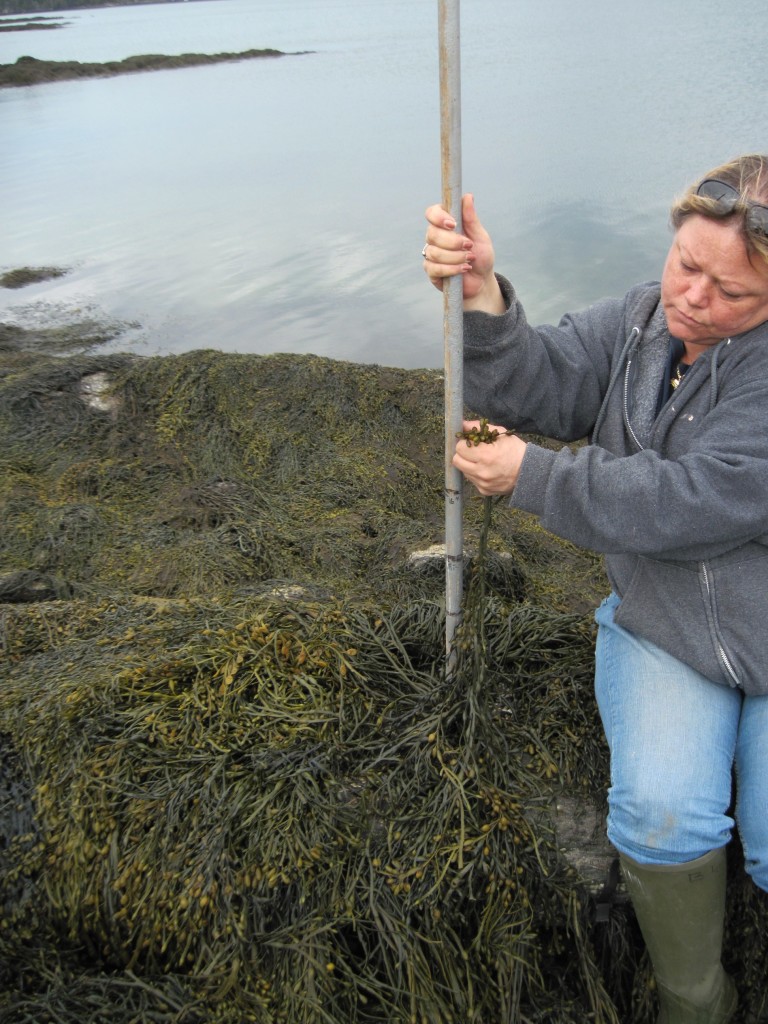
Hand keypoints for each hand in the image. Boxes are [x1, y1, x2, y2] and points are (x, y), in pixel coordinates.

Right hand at [422, 194, 504, 312]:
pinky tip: (463, 269)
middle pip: (432, 233)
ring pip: (434, 252)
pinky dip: (451, 269)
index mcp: (445, 223)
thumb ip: (471, 218)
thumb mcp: (480, 236)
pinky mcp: (431, 271)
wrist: (482, 280)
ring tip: (469, 259)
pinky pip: (434, 268)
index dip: (438, 217)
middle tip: (469, 246)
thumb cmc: (481, 256)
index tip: (453, 224)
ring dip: (455, 257)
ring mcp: (431, 254)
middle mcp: (435, 237)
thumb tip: (467, 196)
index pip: (431, 213)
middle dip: (453, 242)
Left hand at [453, 420, 526, 495]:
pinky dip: (475, 474)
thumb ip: (479, 427)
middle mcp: (482, 471)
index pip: (459, 448)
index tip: (471, 442)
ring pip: (463, 470)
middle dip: (462, 454)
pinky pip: (471, 480)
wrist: (529, 472)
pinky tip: (486, 469)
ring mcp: (482, 483)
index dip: (464, 443)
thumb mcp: (501, 434)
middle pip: (457, 461)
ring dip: (468, 464)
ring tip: (481, 460)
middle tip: (473, 451)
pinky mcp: (484, 491)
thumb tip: (462, 424)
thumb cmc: (516, 451)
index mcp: (486, 455)